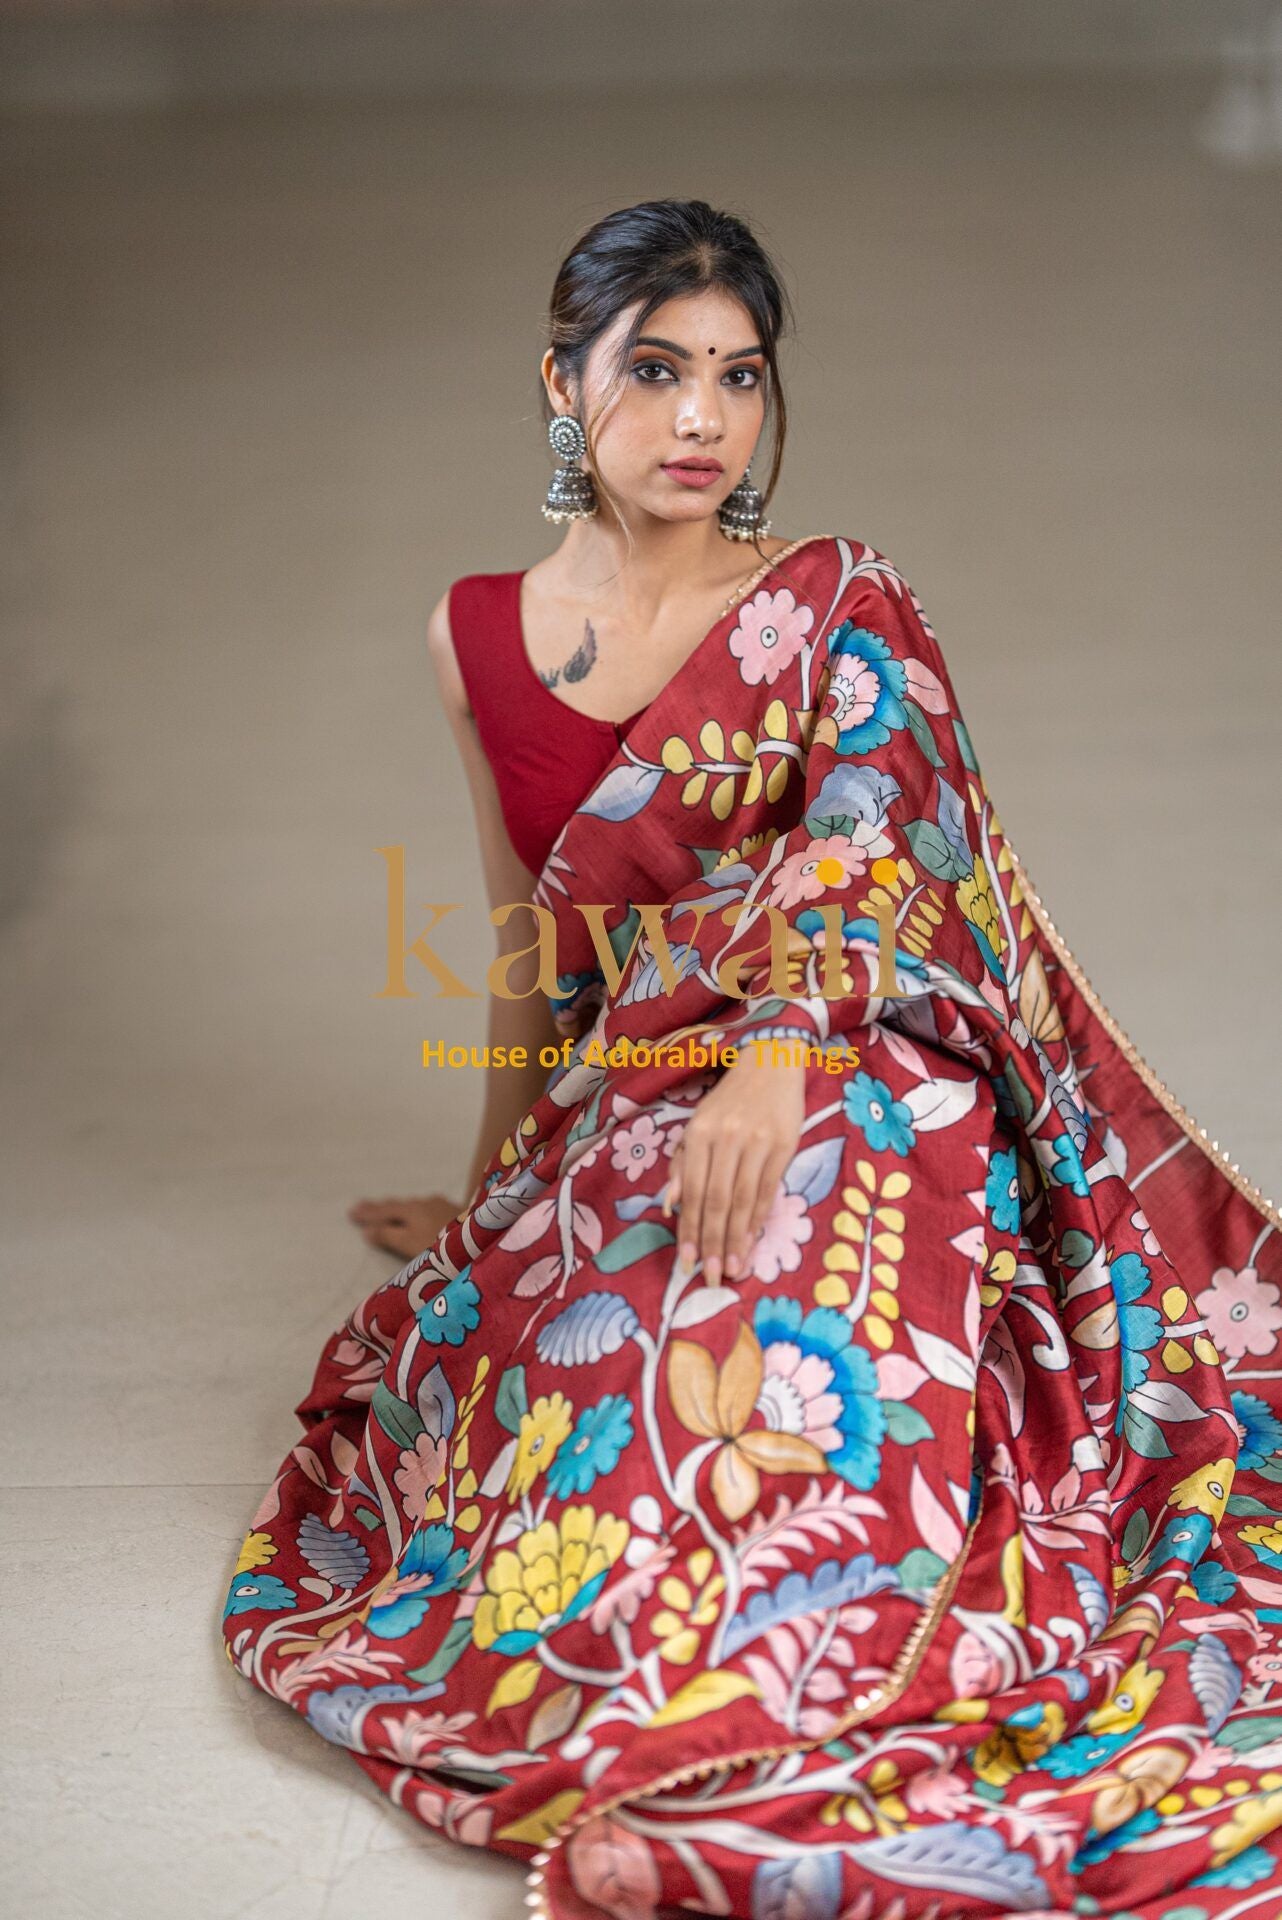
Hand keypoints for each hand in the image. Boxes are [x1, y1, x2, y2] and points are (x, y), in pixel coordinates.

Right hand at [347, 1191, 462, 1259]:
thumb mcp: (410, 1244)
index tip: (350, 1213)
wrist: (482, 1237)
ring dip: (396, 1208)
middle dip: (378, 1208)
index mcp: (411, 1210)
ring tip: (385, 1210)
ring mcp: (441, 1205)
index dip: (368, 1214)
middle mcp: (424, 1203)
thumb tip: (367, 1231)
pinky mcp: (454, 1211)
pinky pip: (425, 1208)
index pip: (384, 1211)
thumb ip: (389, 1236)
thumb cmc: (441, 1244)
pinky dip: (412, 1211)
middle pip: (396, 1205)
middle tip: (360, 1207)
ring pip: (411, 1205)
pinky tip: (418, 1213)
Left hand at [661, 1045, 806, 1285]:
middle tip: (710, 1278)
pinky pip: (769, 1189)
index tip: (687, 1263)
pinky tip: (753, 1240)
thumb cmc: (729, 1100)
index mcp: (699, 1133)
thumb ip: (682, 1164)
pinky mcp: (784, 1144)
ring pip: (744, 1200)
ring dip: (737, 1239)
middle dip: (712, 1243)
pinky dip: (759, 1218)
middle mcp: (726, 1138)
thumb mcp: (697, 1124)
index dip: (690, 1230)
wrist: (771, 1064)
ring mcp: (757, 1142)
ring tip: (732, 1269)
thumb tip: (670, 1205)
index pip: (693, 1192)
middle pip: (717, 1201)